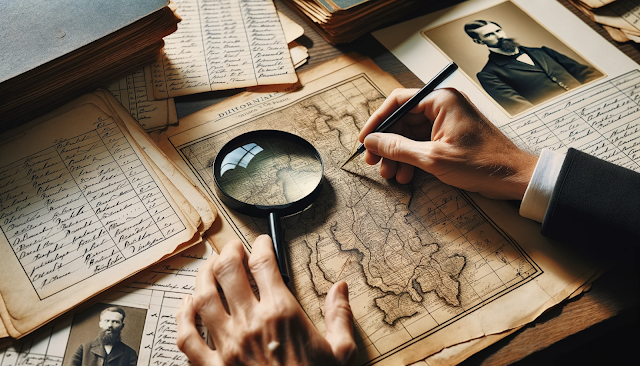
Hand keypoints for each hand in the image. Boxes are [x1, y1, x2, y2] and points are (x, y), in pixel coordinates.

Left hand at [176, 235, 356, 365]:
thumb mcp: (341, 352)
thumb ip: (340, 316)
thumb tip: (340, 289)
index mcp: (281, 314)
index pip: (264, 264)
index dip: (261, 246)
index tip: (262, 242)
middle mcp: (250, 323)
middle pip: (228, 272)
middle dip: (229, 253)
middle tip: (232, 248)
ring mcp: (227, 345)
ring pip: (204, 296)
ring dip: (204, 275)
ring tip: (209, 266)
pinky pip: (187, 337)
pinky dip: (183, 317)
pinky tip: (186, 305)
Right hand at [358, 88, 537, 199]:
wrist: (513, 178)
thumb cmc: (482, 164)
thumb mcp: (432, 158)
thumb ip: (398, 148)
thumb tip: (372, 141)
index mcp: (440, 100)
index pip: (397, 102)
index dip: (377, 122)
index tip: (366, 141)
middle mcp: (443, 105)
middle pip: (402, 120)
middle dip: (387, 144)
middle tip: (375, 163)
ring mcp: (447, 121)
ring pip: (410, 135)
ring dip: (398, 155)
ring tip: (391, 175)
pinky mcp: (450, 137)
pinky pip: (422, 143)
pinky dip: (412, 159)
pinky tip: (406, 175)